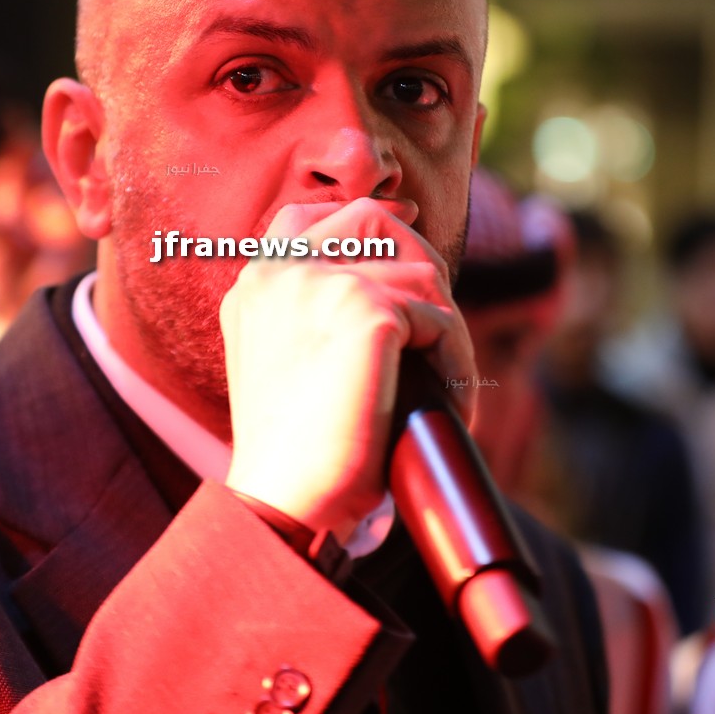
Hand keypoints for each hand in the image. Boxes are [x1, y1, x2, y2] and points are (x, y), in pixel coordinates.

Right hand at [220, 198, 476, 538]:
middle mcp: (282, 270)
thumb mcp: (284, 364)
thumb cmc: (293, 453)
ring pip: (422, 273)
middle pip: (373, 218)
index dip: (367, 221)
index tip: (408, 230)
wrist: (284, 498)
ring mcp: (322, 282)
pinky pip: (443, 321)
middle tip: (438, 324)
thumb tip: (389, 287)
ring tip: (445, 382)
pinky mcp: (367, 309)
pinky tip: (450, 403)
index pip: (311, 216)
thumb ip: (311, 316)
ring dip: (446, 328)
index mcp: (256, 282)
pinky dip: (458, 364)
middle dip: (420, 259)